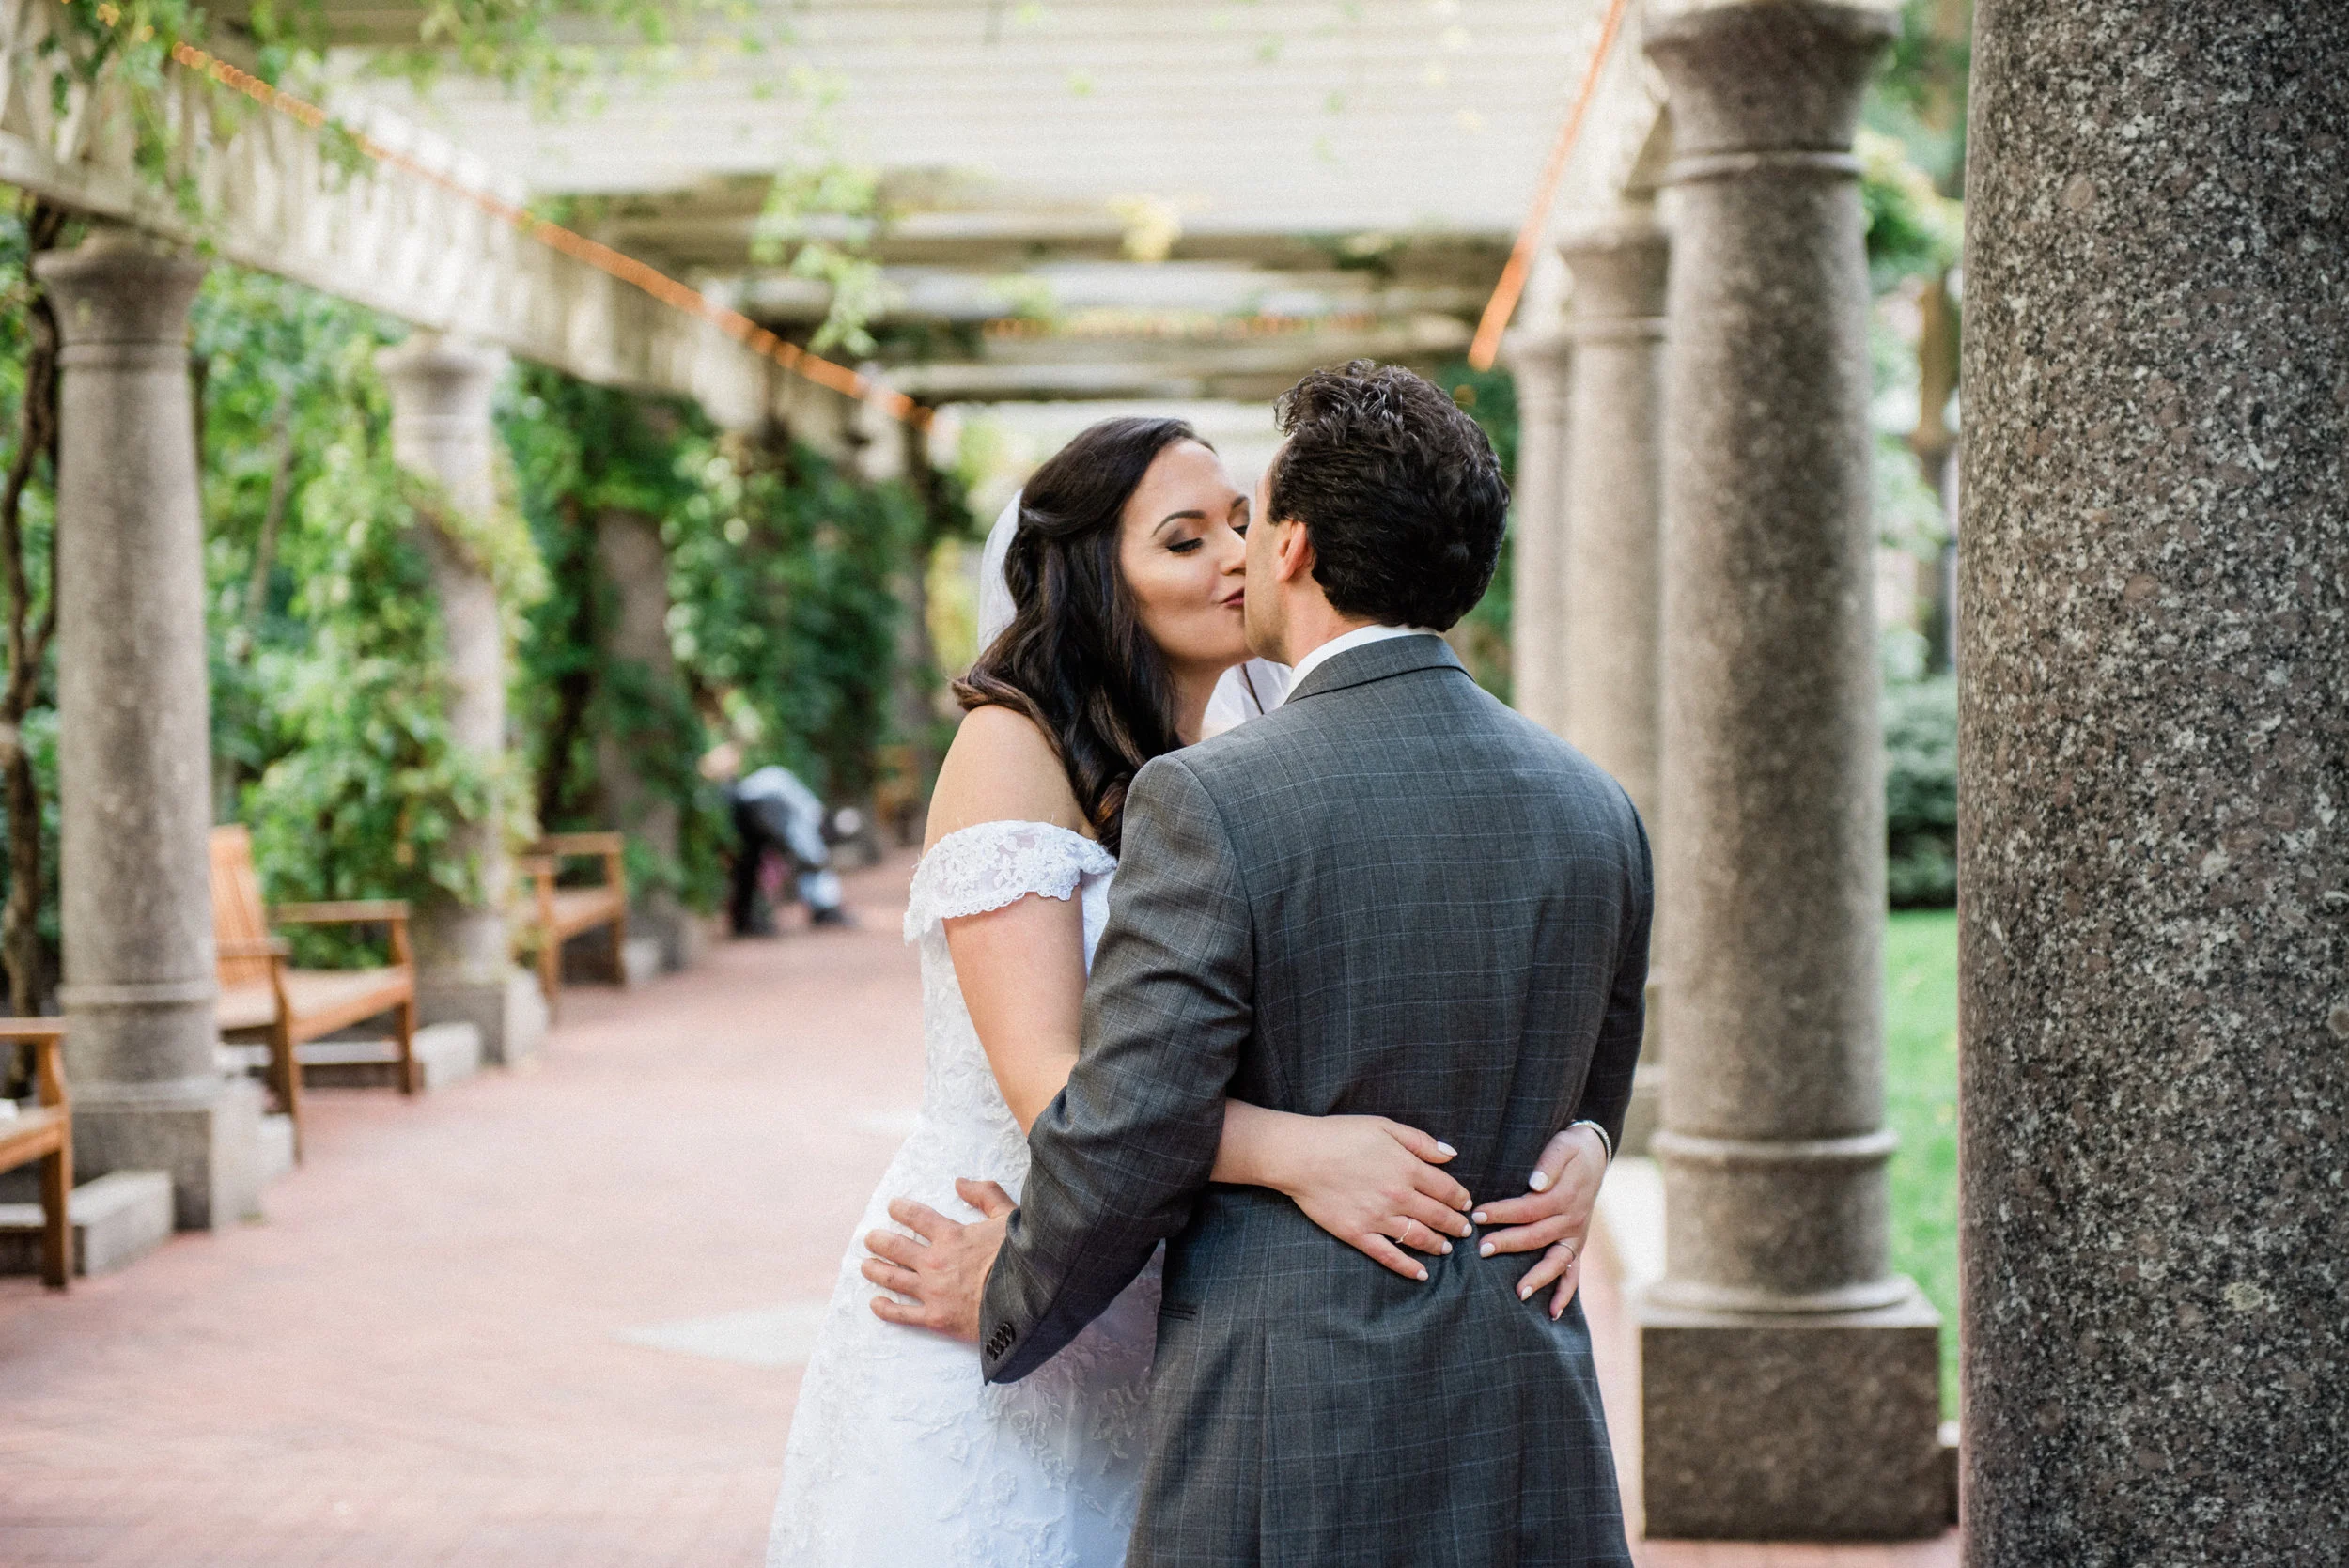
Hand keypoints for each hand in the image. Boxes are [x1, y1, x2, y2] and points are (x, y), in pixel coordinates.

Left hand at [861, 1178, 1014, 1342]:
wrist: (1027, 1301)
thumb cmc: (1021, 1258)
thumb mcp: (1009, 1216)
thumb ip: (985, 1195)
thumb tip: (960, 1182)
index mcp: (951, 1235)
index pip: (916, 1217)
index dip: (901, 1209)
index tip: (892, 1206)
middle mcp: (934, 1261)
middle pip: (896, 1247)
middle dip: (879, 1240)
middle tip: (870, 1238)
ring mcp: (932, 1291)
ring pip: (892, 1278)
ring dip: (875, 1269)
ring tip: (865, 1265)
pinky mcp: (935, 1318)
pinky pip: (902, 1314)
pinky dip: (885, 1309)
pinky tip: (875, 1303)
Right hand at [1279, 1116, 1475, 1282]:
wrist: (1300, 1155)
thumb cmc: (1341, 1135)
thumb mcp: (1384, 1126)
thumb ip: (1420, 1141)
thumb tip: (1451, 1155)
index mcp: (1407, 1168)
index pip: (1446, 1188)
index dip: (1460, 1198)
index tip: (1466, 1203)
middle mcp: (1398, 1196)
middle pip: (1438, 1216)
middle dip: (1456, 1224)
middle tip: (1465, 1230)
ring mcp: (1378, 1218)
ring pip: (1419, 1237)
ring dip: (1438, 1245)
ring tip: (1447, 1248)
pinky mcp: (1358, 1234)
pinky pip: (1389, 1256)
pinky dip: (1408, 1267)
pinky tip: (1421, 1273)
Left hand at [1470, 1125, 1607, 1318]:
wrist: (1595, 1154)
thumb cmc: (1570, 1148)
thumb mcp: (1562, 1146)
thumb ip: (1550, 1163)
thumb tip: (1535, 1184)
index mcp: (1564, 1196)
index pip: (1528, 1208)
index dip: (1502, 1212)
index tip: (1476, 1215)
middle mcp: (1571, 1219)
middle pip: (1536, 1236)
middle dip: (1508, 1244)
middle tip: (1481, 1250)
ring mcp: (1576, 1235)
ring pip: (1556, 1261)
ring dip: (1538, 1277)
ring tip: (1518, 1292)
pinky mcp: (1577, 1244)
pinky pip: (1574, 1272)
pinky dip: (1565, 1293)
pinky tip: (1552, 1312)